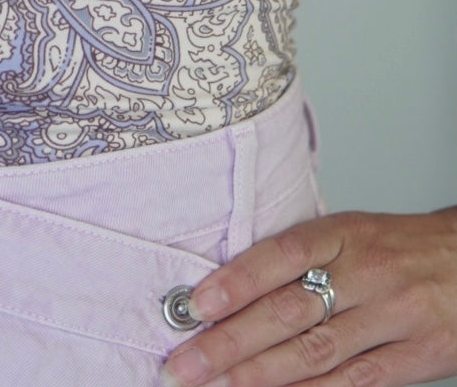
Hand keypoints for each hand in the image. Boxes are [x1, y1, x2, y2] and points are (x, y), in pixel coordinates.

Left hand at [160, 207, 456, 386]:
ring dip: (258, 374)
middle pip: (288, 311)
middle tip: (184, 362)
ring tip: (214, 384)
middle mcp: (367, 273)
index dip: (236, 281)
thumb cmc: (398, 247)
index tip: (195, 305)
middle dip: (229, 341)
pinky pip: (355, 381)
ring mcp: (394, 317)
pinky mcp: (418, 358)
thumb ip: (301, 256)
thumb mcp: (351, 233)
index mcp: (344, 234)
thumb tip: (230, 284)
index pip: (281, 255)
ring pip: (315, 352)